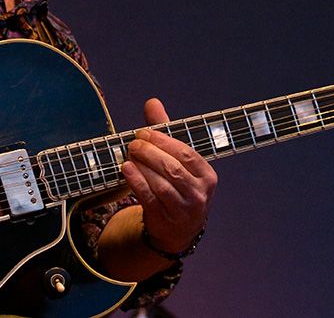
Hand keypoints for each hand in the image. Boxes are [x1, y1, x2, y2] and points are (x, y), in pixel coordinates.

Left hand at [121, 98, 217, 254]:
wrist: (178, 230)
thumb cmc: (179, 186)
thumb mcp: (178, 161)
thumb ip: (165, 132)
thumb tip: (152, 102)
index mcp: (207, 175)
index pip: (186, 153)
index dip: (163, 141)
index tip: (143, 132)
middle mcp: (199, 193)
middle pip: (174, 168)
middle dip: (151, 153)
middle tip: (133, 143)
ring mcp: (184, 209)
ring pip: (162, 184)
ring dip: (143, 167)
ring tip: (129, 154)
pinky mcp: (166, 220)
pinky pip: (149, 198)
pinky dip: (136, 182)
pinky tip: (126, 169)